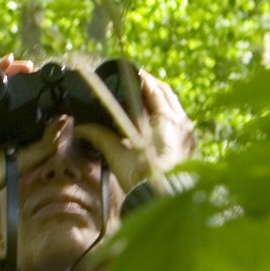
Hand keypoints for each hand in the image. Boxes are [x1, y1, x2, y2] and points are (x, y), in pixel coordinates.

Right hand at [79, 71, 195, 192]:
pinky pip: (178, 117)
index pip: (152, 87)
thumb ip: (100, 136)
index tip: (128, 72)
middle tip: (133, 80)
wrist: (163, 198)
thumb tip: (81, 127)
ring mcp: (187, 131)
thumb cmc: (140, 177)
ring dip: (159, 97)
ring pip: (173, 103)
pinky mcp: (189, 141)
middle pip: (165, 92)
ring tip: (142, 95)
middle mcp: (180, 121)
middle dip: (149, 84)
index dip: (139, 77)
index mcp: (164, 119)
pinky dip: (166, 111)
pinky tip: (154, 116)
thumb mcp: (118, 155)